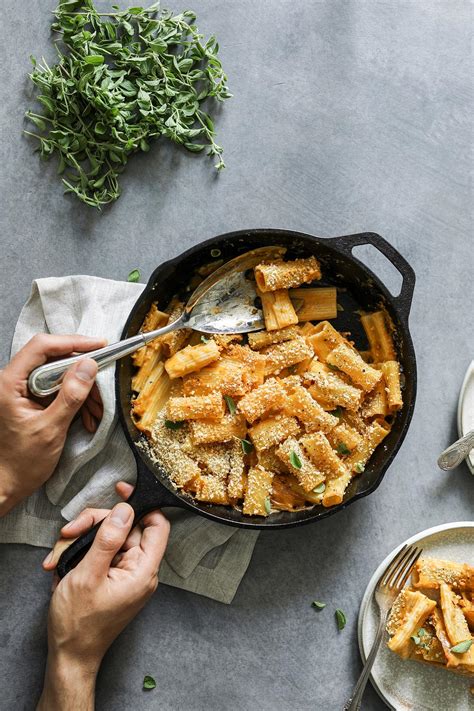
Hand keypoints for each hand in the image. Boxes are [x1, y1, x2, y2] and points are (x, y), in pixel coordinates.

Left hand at [0, 334, 105, 516]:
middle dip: (83, 375)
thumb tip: (88, 366)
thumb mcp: (50, 429)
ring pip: (61, 376)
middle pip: (55, 360)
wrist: (5, 485)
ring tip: (97, 413)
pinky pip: (59, 391)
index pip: (43, 346)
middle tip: (104, 389)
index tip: (99, 346)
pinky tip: (87, 418)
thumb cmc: (19, 463)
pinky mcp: (32, 401)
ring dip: (83, 392)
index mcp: (10, 382)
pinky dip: (77, 402)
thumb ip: (70, 396)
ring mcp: (23, 391)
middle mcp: (14, 381)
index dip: (73, 342)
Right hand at [38, 485, 168, 709]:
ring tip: (59, 557)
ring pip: (107, 538)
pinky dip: (80, 554)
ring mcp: (124, 574)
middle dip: (94, 525)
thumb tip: (125, 510)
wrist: (69, 655)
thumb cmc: (79, 624)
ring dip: (81, 541)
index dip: (142, 504)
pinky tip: (61, 565)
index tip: (121, 493)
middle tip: (70, 532)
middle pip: (125, 527)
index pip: (157, 526)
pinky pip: (100, 553)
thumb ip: (107, 540)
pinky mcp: (111, 577)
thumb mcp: (88, 575)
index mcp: (143, 571)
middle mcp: (138, 570)